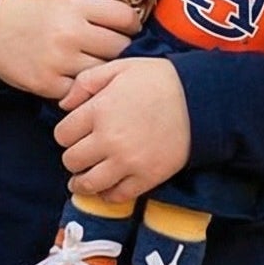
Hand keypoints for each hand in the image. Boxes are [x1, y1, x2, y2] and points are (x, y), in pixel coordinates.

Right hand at [0, 0, 140, 99]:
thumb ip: (91, 3)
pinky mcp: (47, 84)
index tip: (126, 28)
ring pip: (103, 71)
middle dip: (120, 48)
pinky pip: (81, 91)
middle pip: (120, 47)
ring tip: (95, 63)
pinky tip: (76, 76)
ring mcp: (58, 60)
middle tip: (113, 49)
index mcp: (74, 5)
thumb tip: (132, 16)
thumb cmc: (28, 9)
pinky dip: (81, 87)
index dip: (130, 24)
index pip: (126, 18)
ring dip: (103, 69)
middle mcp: (69, 32)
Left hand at [54, 57, 190, 204]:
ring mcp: (128, 162)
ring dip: (82, 181)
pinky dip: (108, 194)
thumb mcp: (118, 68)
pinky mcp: (148, 177)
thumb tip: (63, 105)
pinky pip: (118, 196)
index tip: (74, 133)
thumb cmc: (157, 80)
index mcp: (99, 111)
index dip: (66, 133)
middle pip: (71, 160)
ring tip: (82, 178)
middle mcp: (109, 140)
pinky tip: (107, 186)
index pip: (62, 134)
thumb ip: (85, 82)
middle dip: (72, 156)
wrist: (201, 99)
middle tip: (80, 153)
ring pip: (89, 183)